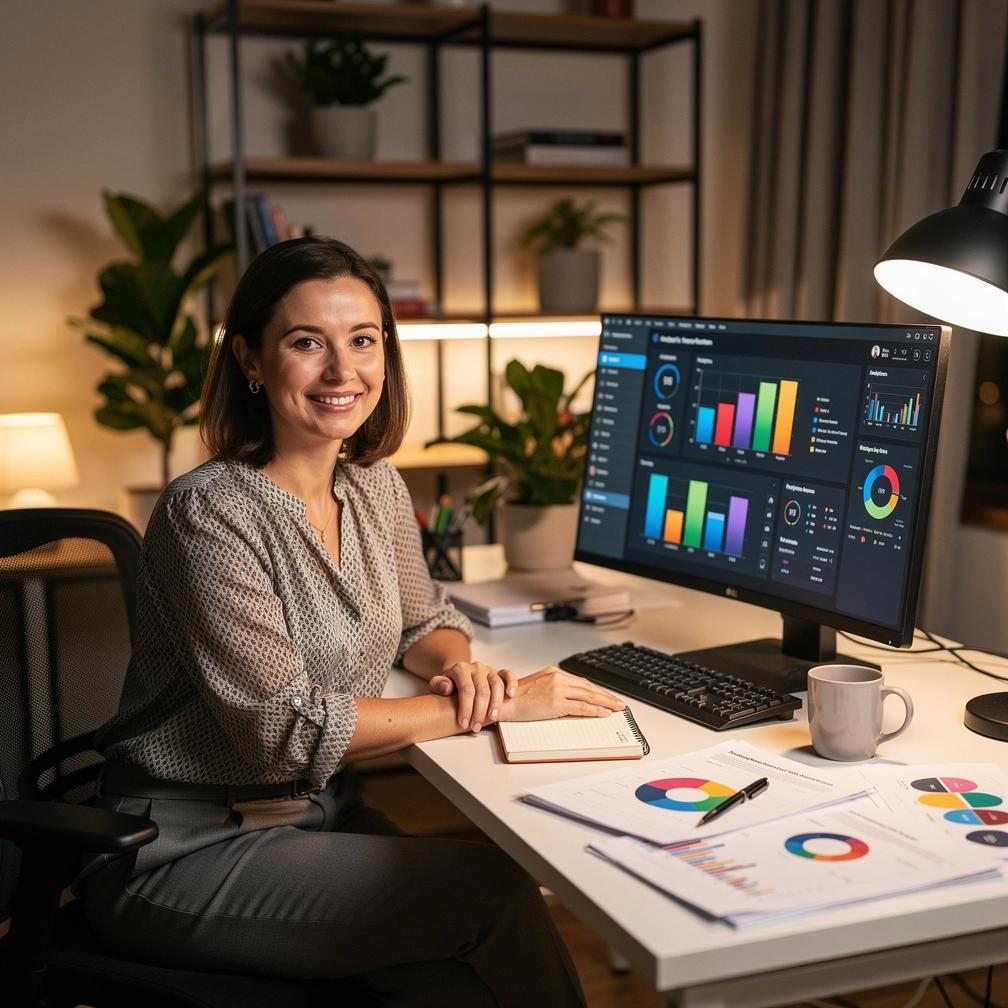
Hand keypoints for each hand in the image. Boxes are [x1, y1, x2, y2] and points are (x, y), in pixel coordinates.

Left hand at [429, 661, 518, 732]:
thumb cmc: (449, 684)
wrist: (458, 675)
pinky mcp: (499, 672)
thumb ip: (439, 685)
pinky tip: (510, 696)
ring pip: (496, 684)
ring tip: (492, 718)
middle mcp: (476, 667)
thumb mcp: (437, 684)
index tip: (464, 724)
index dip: (466, 708)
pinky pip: (508, 675)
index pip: (466, 689)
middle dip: (479, 711)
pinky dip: (512, 684)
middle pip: (482, 690)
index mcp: (460, 669)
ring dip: (496, 703)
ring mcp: (489, 669)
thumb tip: (447, 688)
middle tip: (476, 727)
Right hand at [497, 667, 624, 721]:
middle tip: (619, 703)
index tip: (608, 696)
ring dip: (606, 703)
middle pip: (589, 687)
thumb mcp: (539, 687)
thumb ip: (555, 689)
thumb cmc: (517, 698)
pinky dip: (595, 711)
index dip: (598, 690)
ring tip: (617, 709)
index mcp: (554, 672)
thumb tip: (572, 700)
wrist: (502, 702)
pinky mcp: (555, 702)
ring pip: (588, 696)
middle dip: (606, 696)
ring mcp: (557, 689)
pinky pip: (581, 707)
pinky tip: (603, 714)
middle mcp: (557, 677)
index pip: (582, 682)